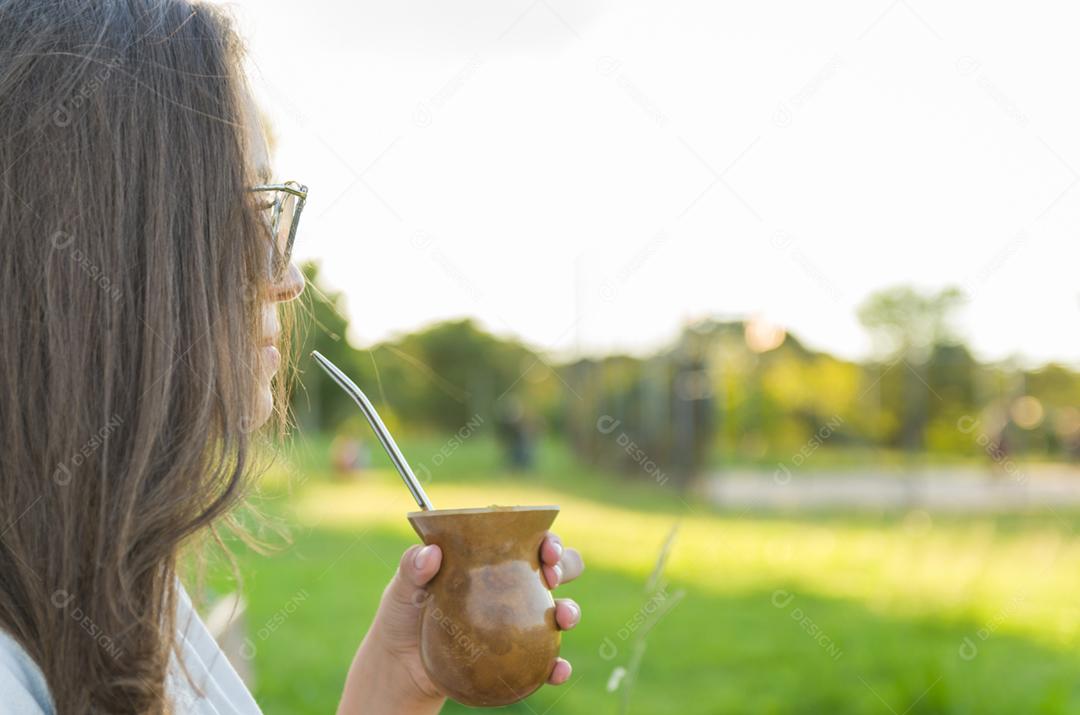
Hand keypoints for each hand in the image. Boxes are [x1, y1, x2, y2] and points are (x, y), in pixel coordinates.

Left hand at [337, 533, 584, 713]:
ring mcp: (519, 621)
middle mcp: (512, 586)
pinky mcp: (518, 658)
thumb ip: (412, 567)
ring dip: (570, 611)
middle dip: (564, 564)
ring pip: (560, 610)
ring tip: (563, 617)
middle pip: (554, 567)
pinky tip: (557, 670)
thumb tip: (430, 553)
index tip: (544, 545)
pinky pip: (547, 662)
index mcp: (491, 559)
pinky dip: (559, 666)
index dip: (545, 538)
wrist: (399, 665)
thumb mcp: (402, 587)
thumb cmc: (403, 614)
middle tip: (551, 573)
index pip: (527, 539)